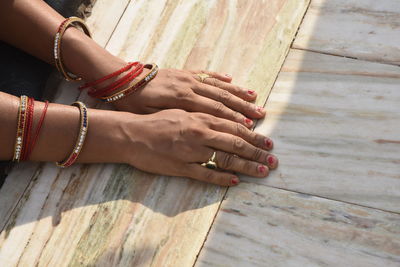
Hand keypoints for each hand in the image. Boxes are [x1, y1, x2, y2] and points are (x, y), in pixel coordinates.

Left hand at [112, 68, 265, 127]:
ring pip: (219, 87)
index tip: (251, 130)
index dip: (234, 122)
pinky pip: (207, 75)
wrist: (122, 82)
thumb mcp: (152, 119)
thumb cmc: (135, 106)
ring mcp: (188, 78)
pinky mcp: (184, 72)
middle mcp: (190, 88)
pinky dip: (221, 79)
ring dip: (238, 95)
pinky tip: (234, 81)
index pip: (215, 113)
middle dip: (244, 110)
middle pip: (223, 100)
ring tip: (256, 101)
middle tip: (262, 118)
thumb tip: (201, 136)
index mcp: (182, 102)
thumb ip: (177, 125)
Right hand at [119, 109, 277, 185]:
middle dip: (257, 152)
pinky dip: (222, 179)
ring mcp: (192, 151)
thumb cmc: (157, 120)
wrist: (132, 133)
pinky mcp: (182, 167)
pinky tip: (235, 182)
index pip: (235, 127)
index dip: (254, 136)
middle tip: (273, 160)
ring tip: (263, 172)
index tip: (268, 143)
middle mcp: (200, 133)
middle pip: (236, 143)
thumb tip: (227, 121)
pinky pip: (206, 175)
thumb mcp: (183, 111)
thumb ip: (205, 116)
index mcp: (201, 117)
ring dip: (247, 166)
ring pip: (226, 159)